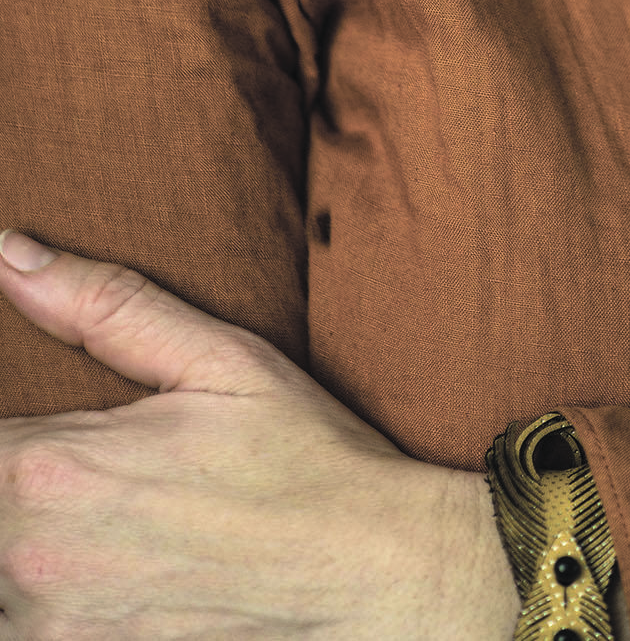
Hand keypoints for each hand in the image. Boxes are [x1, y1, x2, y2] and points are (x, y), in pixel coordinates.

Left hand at [0, 229, 521, 638]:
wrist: (366, 571)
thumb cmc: (299, 458)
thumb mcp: (217, 358)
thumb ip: (103, 306)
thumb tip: (11, 253)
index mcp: (52, 467)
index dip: (9, 427)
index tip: (50, 427)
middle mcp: (31, 558)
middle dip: (19, 476)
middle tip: (102, 468)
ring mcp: (51, 629)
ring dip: (25, 542)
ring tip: (106, 515)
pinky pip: (26, 625)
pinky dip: (45, 594)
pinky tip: (104, 566)